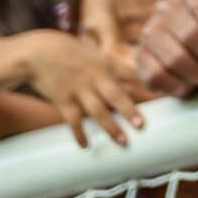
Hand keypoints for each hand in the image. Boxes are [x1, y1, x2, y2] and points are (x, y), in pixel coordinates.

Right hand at [19, 31, 145, 147]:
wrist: (37, 52)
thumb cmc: (68, 52)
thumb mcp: (93, 54)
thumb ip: (110, 67)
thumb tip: (130, 80)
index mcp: (105, 63)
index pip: (130, 75)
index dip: (146, 86)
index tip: (161, 98)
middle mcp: (95, 76)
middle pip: (116, 95)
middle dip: (130, 110)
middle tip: (143, 126)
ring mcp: (79, 88)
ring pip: (98, 111)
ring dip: (111, 127)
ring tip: (123, 142)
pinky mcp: (62, 99)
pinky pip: (73, 120)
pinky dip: (80, 133)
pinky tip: (86, 145)